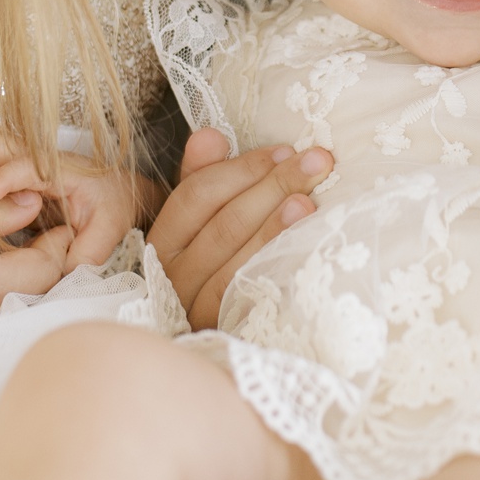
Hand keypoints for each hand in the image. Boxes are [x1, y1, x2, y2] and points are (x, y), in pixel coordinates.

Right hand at [0, 124, 151, 268]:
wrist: (121, 194)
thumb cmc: (114, 208)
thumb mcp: (108, 232)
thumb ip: (86, 251)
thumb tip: (62, 269)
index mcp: (66, 173)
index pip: (31, 170)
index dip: (6, 181)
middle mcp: (42, 164)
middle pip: (2, 148)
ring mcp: (27, 169)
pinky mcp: (18, 180)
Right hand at [147, 128, 330, 329]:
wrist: (212, 342)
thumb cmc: (214, 259)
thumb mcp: (202, 216)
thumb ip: (205, 175)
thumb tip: (211, 136)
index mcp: (163, 240)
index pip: (195, 196)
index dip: (241, 169)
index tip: (285, 151)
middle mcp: (171, 275)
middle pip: (222, 225)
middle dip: (272, 187)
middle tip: (316, 162)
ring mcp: (192, 308)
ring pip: (231, 263)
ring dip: (273, 227)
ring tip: (307, 200)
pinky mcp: (218, 331)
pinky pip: (242, 297)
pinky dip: (270, 267)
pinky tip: (300, 248)